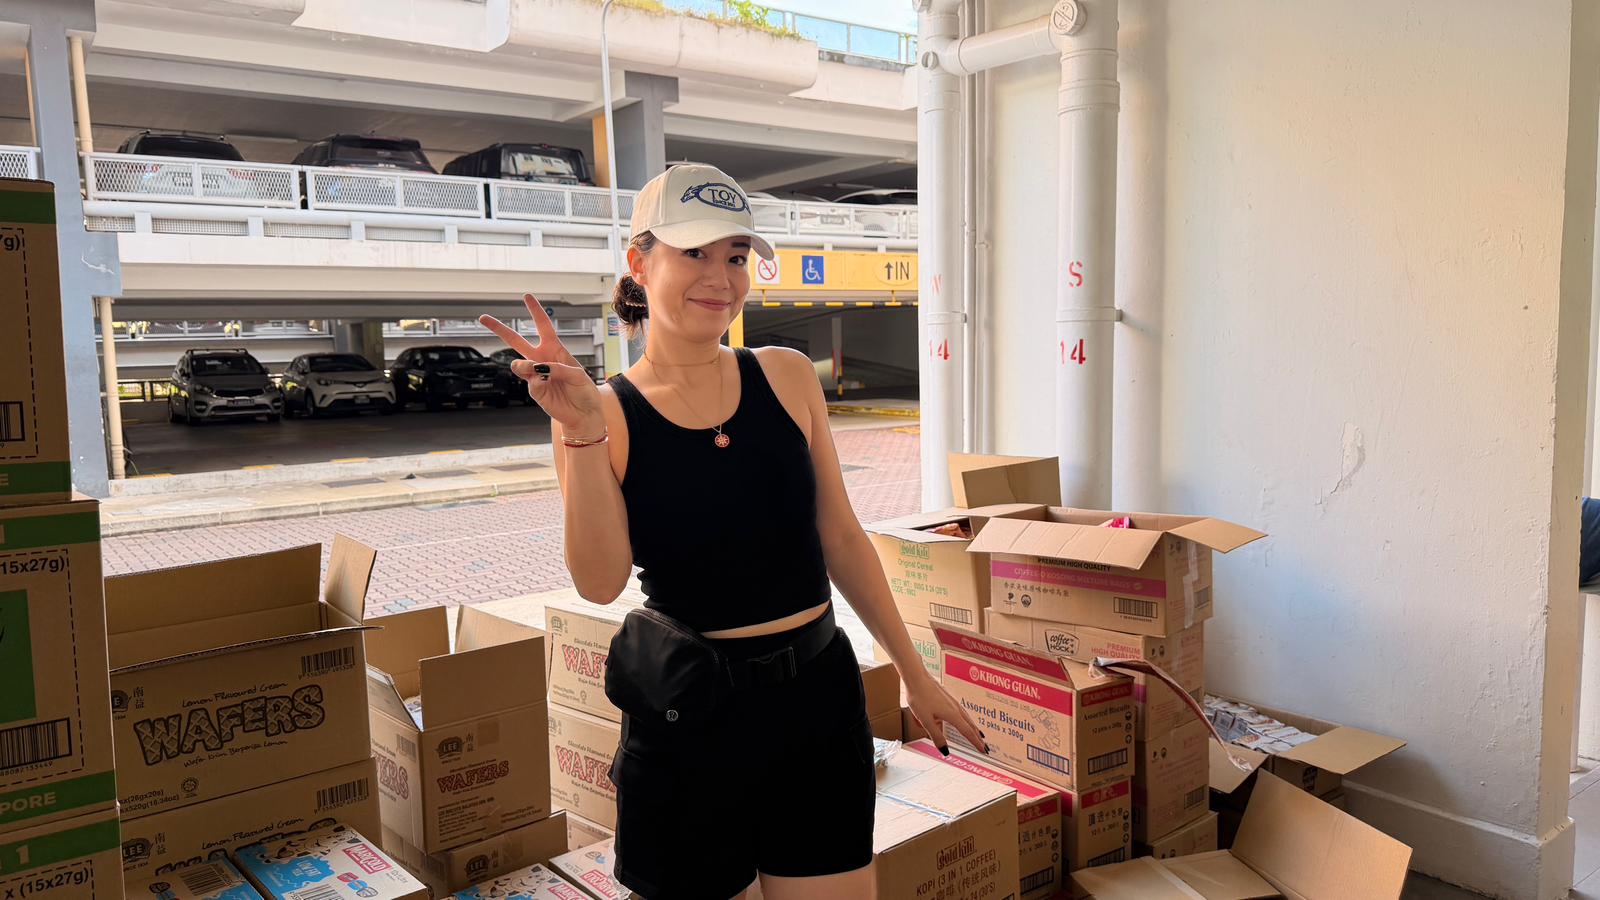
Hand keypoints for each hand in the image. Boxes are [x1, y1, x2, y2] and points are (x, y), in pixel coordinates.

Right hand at [480, 295, 603, 434]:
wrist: (584, 414)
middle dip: (499, 329)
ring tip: (537, 371)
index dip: (535, 311)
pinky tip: (546, 385)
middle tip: (483, 318)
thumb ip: (558, 368)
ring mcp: (536, 375)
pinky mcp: (534, 390)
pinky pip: (529, 382)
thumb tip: (537, 369)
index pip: (543, 326)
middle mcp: (542, 359)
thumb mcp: (578, 374)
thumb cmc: (584, 391)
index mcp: (555, 349)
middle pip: (516, 341)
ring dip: (525, 366)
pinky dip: (538, 382)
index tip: (526, 296)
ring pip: (518, 364)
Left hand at [903, 670, 989, 755]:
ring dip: (973, 728)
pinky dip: (965, 720)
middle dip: (978, 737)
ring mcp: (952, 702)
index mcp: (952, 715)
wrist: (916, 677)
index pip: (968, 732)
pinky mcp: (947, 698)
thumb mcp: (926, 721)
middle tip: (985, 747)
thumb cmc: (919, 697)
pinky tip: (962, 719)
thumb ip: (936, 736)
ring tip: (978, 734)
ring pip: (966, 718)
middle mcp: (955, 708)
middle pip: (970, 725)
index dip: (976, 743)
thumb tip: (945, 751)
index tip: (984, 751)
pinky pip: (960, 712)